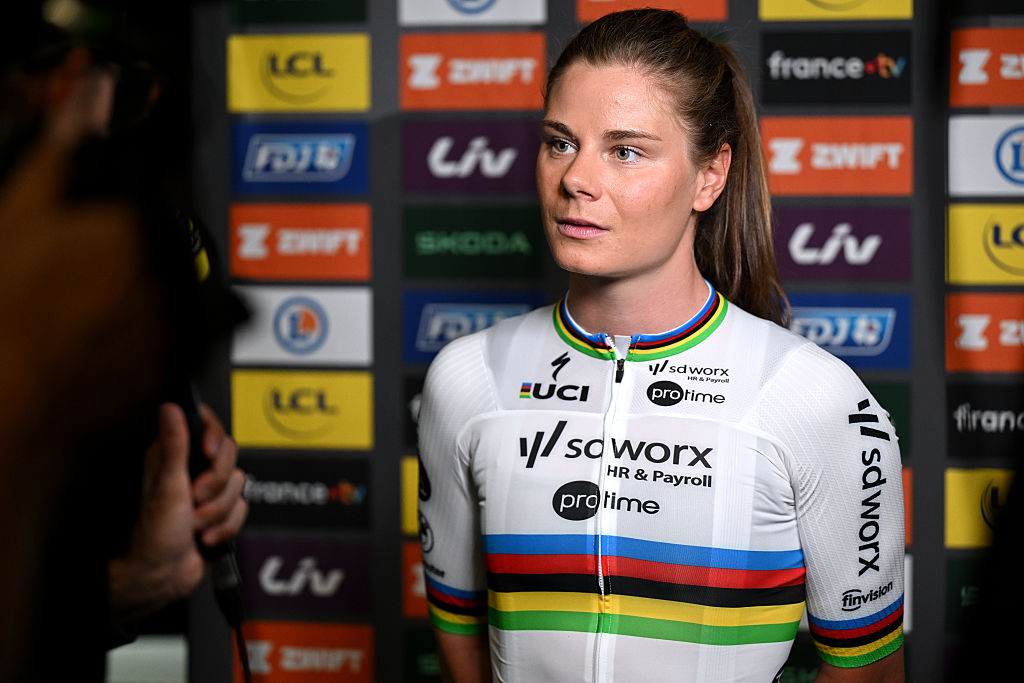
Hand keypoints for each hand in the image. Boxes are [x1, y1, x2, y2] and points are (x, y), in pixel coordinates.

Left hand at [108, 403, 246, 620]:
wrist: (161, 576)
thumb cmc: (153, 535)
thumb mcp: (167, 485)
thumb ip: (174, 445)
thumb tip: (171, 409)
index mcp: (173, 456)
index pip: (206, 425)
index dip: (215, 437)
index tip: (209, 454)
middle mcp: (190, 470)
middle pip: (229, 456)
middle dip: (216, 484)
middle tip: (195, 497)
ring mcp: (207, 492)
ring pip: (238, 485)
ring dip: (218, 511)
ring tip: (195, 523)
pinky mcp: (220, 512)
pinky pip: (242, 509)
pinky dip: (225, 526)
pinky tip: (205, 535)